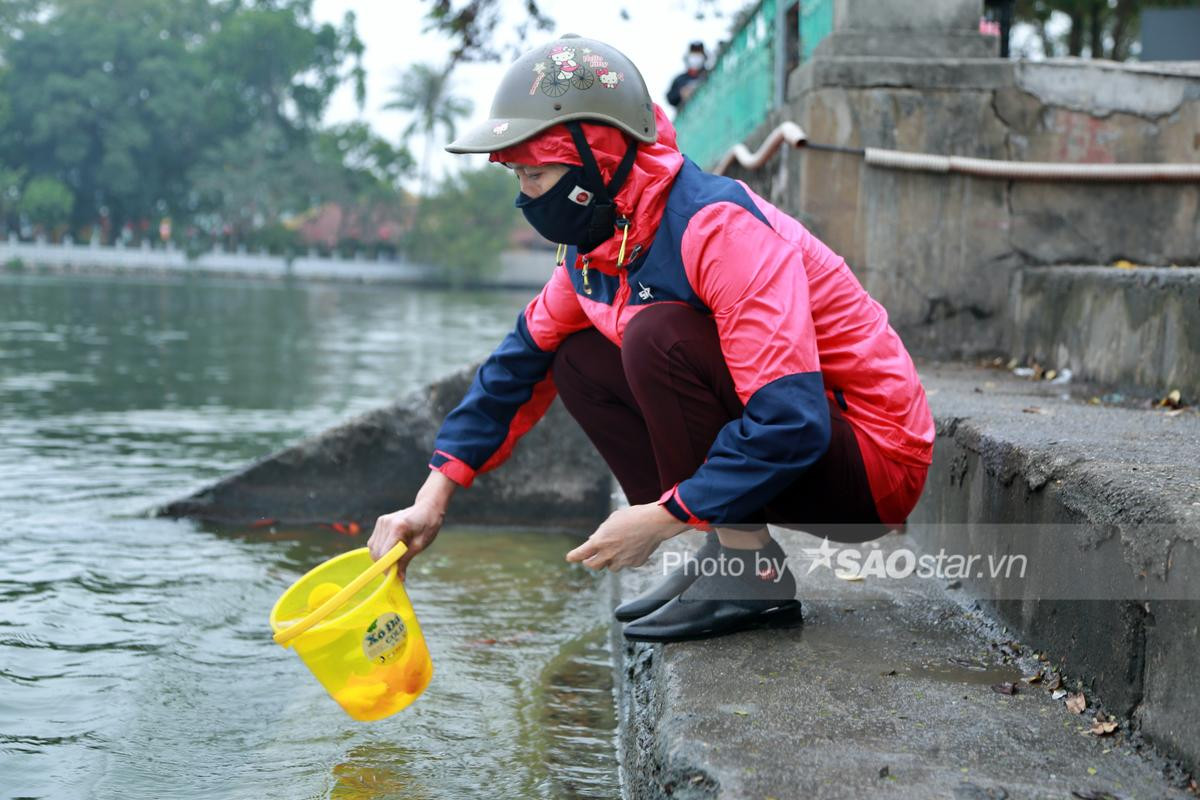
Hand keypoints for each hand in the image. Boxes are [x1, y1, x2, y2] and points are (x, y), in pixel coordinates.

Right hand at [368, 470, 455, 580]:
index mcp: (398, 527)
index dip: (387, 567)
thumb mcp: (420, 545)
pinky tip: (392, 551)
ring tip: (396, 560)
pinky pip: (374, 542)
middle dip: (384, 565)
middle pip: (376, 552)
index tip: (394, 577)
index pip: (384, 553)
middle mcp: (386, 523)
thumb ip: (406, 560)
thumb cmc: (428, 525)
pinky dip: (380, 550)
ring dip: (381, 558)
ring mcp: (381, 521)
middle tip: (397, 572)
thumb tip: (399, 578)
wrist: (428, 507)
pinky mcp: (380, 522)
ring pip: (373, 548)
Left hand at [565, 503, 687, 571]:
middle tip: (590, 559)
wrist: (654, 523)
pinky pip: (627, 563)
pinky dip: (627, 558)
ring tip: (618, 549)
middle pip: (593, 566)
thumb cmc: (632, 516)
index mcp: (600, 541)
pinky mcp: (634, 564)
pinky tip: (634, 546)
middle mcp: (609, 554)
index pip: (581, 553)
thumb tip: (594, 541)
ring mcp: (622, 561)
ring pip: (611, 567)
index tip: (569, 558)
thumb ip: (602, 532)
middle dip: (590, 562)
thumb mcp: (612, 520)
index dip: (573, 556)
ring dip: (610, 561)